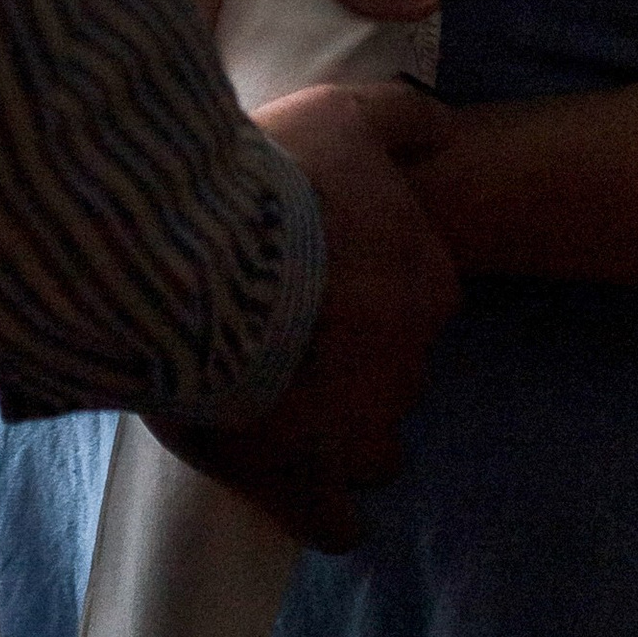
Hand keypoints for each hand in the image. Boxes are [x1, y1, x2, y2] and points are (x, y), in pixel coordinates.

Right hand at [148, 81, 462, 550]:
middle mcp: (408, 364)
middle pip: (390, 370)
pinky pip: (334, 522)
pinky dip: (321, 513)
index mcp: (423, 283)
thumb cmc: (268, 183)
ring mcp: (359, 433)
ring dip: (334, 428)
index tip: (312, 275)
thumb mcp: (341, 115)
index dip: (361, 289)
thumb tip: (444, 131)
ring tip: (271, 400)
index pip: (414, 299)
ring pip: (370, 445)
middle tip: (277, 326)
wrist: (193, 260)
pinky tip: (295, 492)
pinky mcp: (303, 482)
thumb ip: (401, 119)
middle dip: (347, 358)